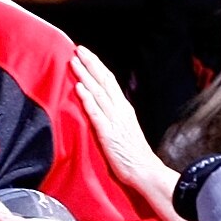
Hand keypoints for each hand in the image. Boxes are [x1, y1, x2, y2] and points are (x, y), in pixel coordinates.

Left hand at [72, 45, 165, 194]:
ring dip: (85, 76)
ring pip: (98, 92)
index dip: (97, 66)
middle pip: (104, 81)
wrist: (145, 170)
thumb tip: (102, 105)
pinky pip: (96, 113)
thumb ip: (114, 116)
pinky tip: (80, 89)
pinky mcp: (108, 134)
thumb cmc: (133, 154)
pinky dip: (88, 99)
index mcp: (123, 108)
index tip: (86, 54)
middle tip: (78, 49)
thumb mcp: (124, 129)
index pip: (109, 81)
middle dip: (90, 63)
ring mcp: (114, 121)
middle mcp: (120, 110)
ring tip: (74, 62)